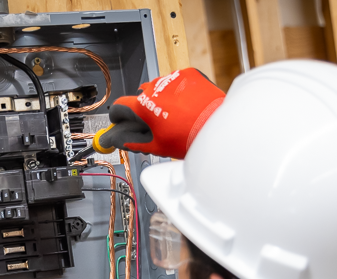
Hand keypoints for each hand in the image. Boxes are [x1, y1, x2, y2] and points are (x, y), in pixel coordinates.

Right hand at [95, 68, 224, 159]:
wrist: (218, 128)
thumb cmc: (190, 138)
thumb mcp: (157, 146)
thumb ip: (133, 142)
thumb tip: (119, 141)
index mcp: (143, 105)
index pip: (119, 106)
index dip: (118, 116)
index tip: (121, 120)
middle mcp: (155, 88)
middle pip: (141, 98)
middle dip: (145, 110)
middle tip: (158, 124)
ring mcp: (172, 79)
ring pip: (159, 89)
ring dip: (163, 100)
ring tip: (177, 116)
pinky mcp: (189, 74)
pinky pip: (177, 83)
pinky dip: (179, 92)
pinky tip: (188, 106)